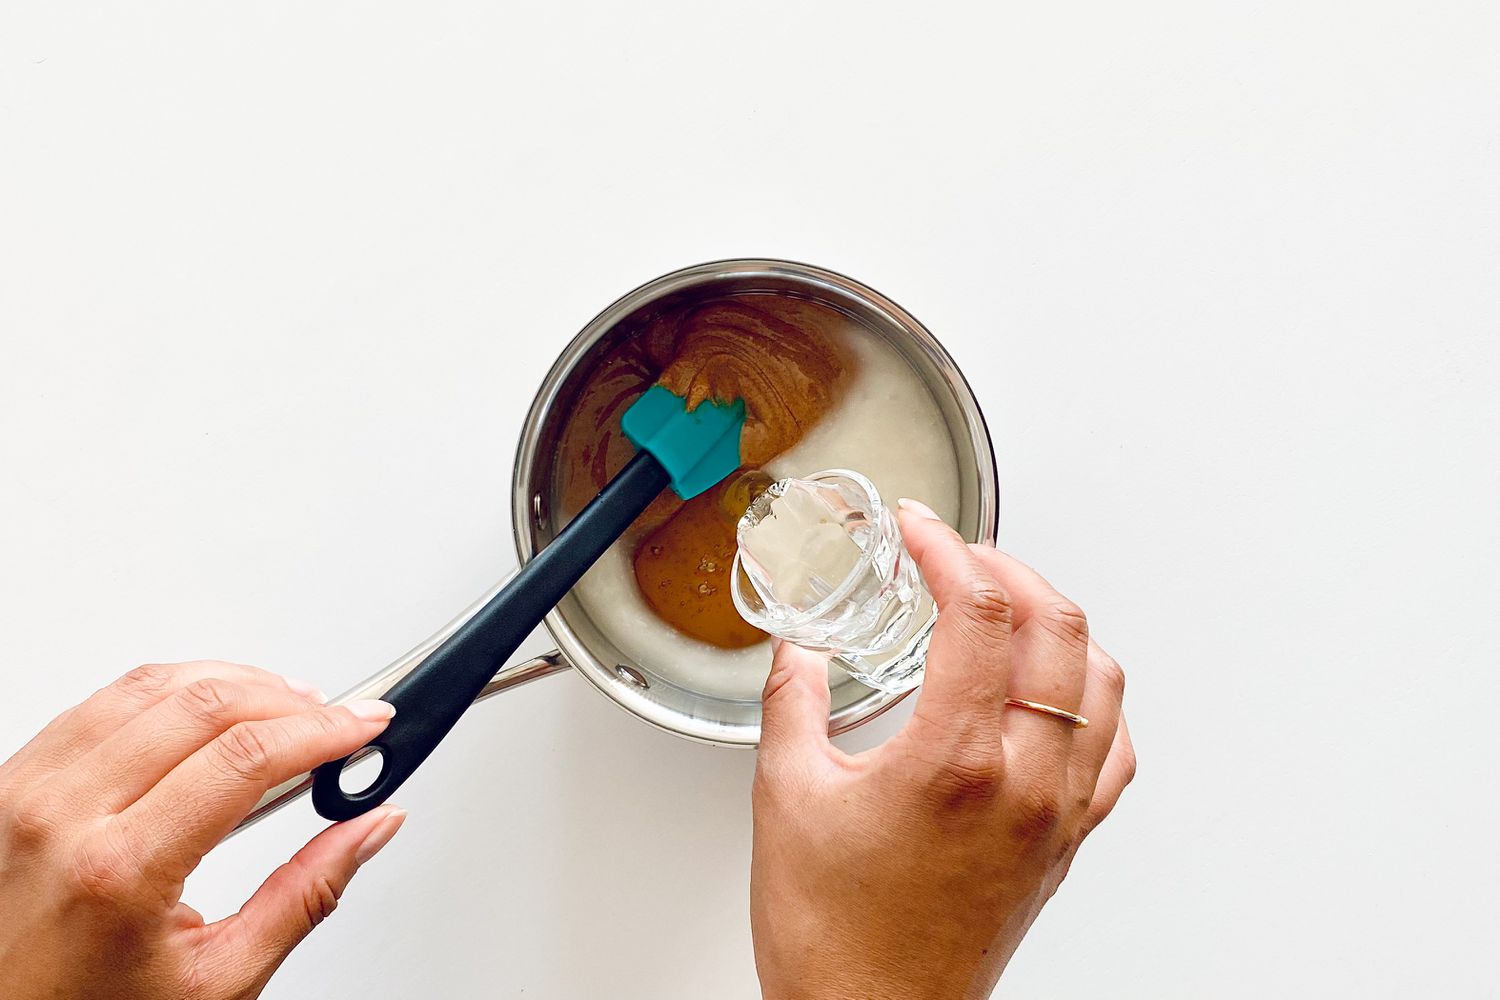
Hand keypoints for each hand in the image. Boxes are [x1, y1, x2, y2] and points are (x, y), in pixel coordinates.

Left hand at [0, 661, 404, 999]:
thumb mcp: (220, 977)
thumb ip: (307, 894)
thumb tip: (371, 825)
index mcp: (119, 870)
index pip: (245, 757)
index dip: (323, 729)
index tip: (365, 724)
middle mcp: (64, 816)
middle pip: (204, 706)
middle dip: (289, 702)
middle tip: (337, 719)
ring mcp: (30, 790)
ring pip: (153, 685)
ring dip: (234, 682)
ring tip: (284, 706)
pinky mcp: (16, 779)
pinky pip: (104, 700)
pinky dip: (171, 691)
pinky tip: (209, 709)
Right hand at [750, 502, 1135, 999]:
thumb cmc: (834, 937)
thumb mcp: (787, 797)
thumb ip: (794, 703)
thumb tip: (799, 653)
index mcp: (957, 759)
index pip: (980, 612)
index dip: (948, 549)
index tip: (918, 529)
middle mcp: (1026, 781)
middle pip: (1057, 628)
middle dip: (1008, 568)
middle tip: (958, 554)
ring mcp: (1057, 813)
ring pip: (1102, 677)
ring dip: (1057, 622)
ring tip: (1007, 603)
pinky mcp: (1065, 843)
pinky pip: (1114, 747)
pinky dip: (1093, 695)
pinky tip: (1057, 688)